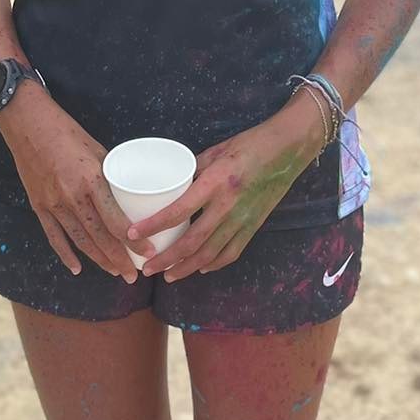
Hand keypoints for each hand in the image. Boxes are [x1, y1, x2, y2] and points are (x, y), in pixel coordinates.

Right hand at [0, 83, 138, 280]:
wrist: (27, 124)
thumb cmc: (66, 132)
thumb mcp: (96, 150)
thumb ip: (108, 176)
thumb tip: (126, 195)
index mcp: (91, 180)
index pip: (116, 220)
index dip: (134, 241)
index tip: (149, 252)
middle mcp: (71, 196)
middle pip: (99, 237)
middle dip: (119, 259)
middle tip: (134, 275)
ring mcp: (53, 204)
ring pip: (79, 241)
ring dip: (99, 260)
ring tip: (115, 272)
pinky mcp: (39, 206)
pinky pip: (54, 237)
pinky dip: (66, 255)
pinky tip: (77, 269)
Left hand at [128, 101, 325, 280]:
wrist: (287, 150)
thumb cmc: (249, 144)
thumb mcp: (215, 152)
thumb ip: (193, 172)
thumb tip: (172, 187)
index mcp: (216, 182)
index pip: (178, 210)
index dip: (153, 225)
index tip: (132, 233)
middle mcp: (228, 205)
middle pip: (192, 242)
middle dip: (167, 259)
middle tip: (148, 269)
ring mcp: (243, 219)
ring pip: (211, 254)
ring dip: (187, 268)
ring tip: (168, 275)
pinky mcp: (254, 226)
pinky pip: (231, 252)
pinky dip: (214, 264)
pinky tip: (200, 268)